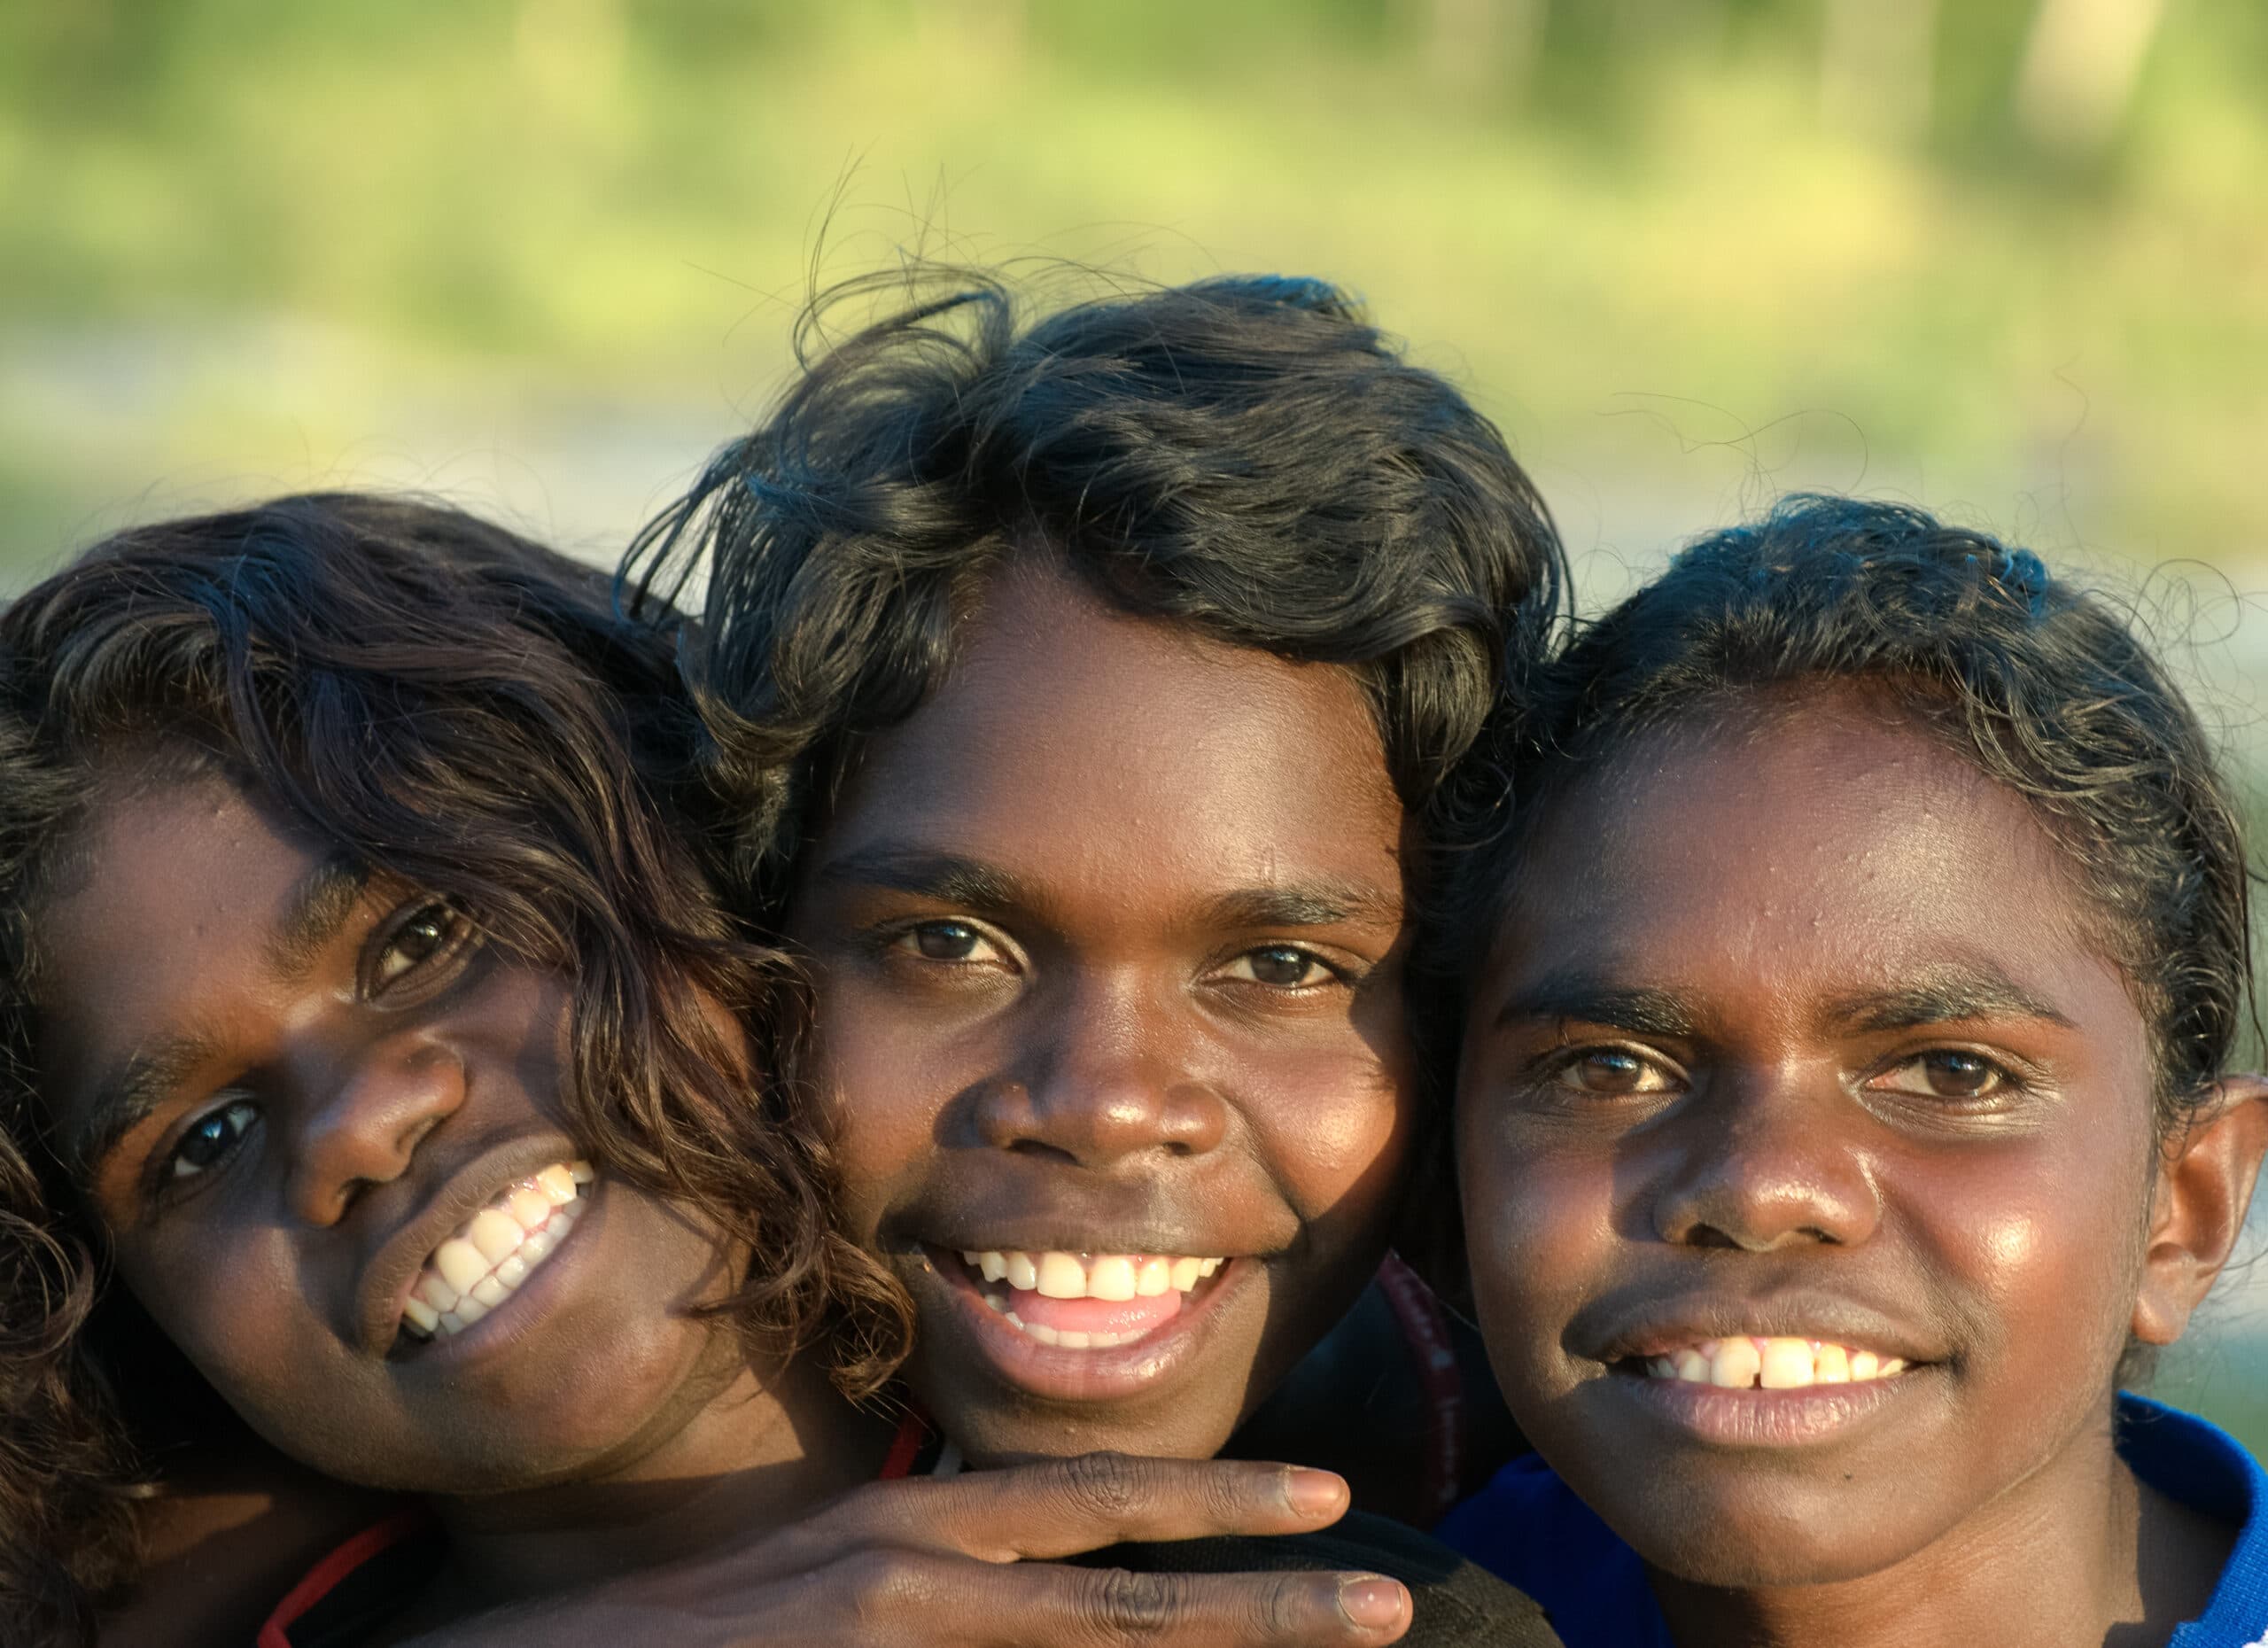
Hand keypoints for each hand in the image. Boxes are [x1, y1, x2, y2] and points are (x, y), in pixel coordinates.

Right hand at [407, 1453, 1410, 1646]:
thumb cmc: (686, 1637)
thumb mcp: (833, 1581)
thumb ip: (937, 1581)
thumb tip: (1047, 1586)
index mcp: (911, 1534)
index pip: (1093, 1510)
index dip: (1214, 1509)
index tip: (1326, 1502)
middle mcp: (909, 1581)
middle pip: (1123, 1599)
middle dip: (1264, 1606)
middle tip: (1390, 1600)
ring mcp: (882, 1647)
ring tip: (1338, 1647)